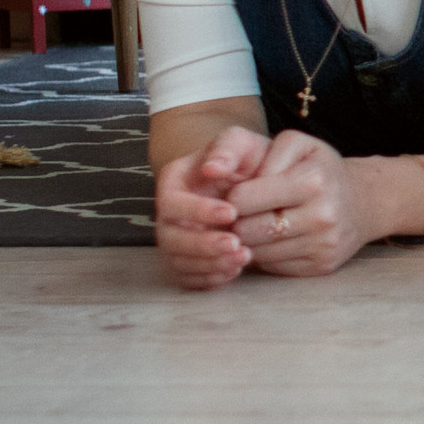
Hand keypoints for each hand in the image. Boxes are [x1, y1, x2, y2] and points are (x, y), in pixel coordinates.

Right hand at [153, 125, 270, 290]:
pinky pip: (189, 278)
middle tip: (235, 244)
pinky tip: (234, 271)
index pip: (173, 202)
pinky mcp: (188, 260)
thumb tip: (211, 168)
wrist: (255, 181)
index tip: (232, 213)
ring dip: (209, 265)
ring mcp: (176, 239)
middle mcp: (169, 214)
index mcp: (173, 183)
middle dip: (202, 245)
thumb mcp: (239, 143)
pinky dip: (209, 280)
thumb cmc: (244, 159)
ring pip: (179, 262)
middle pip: (170, 238)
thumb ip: (226, 150)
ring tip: (243, 258)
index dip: (198, 211)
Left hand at [223, 130, 381, 277]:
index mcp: (312, 180)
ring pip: (258, 252)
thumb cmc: (317, 168)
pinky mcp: (321, 266)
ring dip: (248, 240)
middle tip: (238, 213)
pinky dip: (266, 254)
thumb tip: (218, 174)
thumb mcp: (296, 144)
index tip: (234, 193)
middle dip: (236, 222)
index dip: (230, 197)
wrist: (361, 201)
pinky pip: (274, 266)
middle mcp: (321, 215)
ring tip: (253, 224)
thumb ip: (261, 152)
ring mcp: (323, 244)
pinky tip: (271, 239)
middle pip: (248, 231)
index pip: (243, 199)